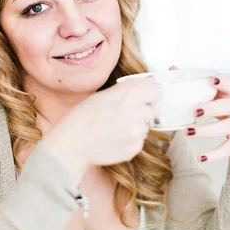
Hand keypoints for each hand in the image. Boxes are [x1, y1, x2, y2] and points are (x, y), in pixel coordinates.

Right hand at [41, 76, 161, 181]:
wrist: (72, 143)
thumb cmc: (82, 117)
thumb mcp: (103, 94)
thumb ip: (128, 88)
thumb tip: (148, 82)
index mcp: (130, 94)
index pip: (157, 90)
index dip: (148, 94)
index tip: (141, 98)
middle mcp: (138, 112)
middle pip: (152, 109)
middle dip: (142, 111)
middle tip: (123, 115)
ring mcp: (138, 132)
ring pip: (146, 126)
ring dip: (136, 126)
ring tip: (115, 128)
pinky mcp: (135, 147)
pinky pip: (139, 141)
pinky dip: (130, 140)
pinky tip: (114, 138)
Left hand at [170, 66, 229, 161]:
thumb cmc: (227, 104)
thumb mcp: (219, 93)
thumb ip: (198, 82)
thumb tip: (172, 68)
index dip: (222, 82)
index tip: (212, 80)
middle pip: (227, 107)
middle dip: (211, 108)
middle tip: (194, 110)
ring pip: (224, 128)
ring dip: (205, 131)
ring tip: (187, 132)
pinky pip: (227, 149)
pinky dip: (214, 155)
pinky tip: (201, 158)